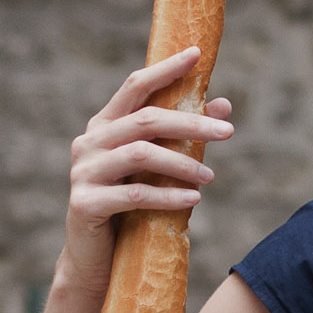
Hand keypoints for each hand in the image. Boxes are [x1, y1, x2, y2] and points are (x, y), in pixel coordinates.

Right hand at [62, 47, 234, 287]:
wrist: (95, 258)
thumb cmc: (130, 206)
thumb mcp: (159, 167)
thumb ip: (184, 135)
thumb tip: (224, 105)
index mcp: (105, 125)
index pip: (135, 86)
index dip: (165, 69)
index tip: (196, 54)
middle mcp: (89, 142)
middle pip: (146, 120)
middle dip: (191, 122)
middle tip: (229, 131)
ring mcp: (83, 172)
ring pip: (140, 154)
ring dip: (183, 162)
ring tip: (211, 176)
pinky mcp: (85, 204)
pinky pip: (134, 194)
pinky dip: (168, 196)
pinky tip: (194, 200)